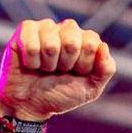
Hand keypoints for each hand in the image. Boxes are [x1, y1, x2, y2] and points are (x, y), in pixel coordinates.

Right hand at [0, 19, 115, 121]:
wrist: (31, 105)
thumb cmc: (61, 94)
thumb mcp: (90, 89)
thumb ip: (106, 69)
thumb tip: (103, 46)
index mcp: (85, 39)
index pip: (91, 43)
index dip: (83, 65)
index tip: (76, 73)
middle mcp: (66, 29)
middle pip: (72, 42)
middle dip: (65, 64)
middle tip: (59, 71)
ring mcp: (46, 27)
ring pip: (51, 45)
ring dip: (47, 65)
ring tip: (44, 69)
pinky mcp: (25, 30)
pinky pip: (31, 45)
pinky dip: (31, 62)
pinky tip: (31, 64)